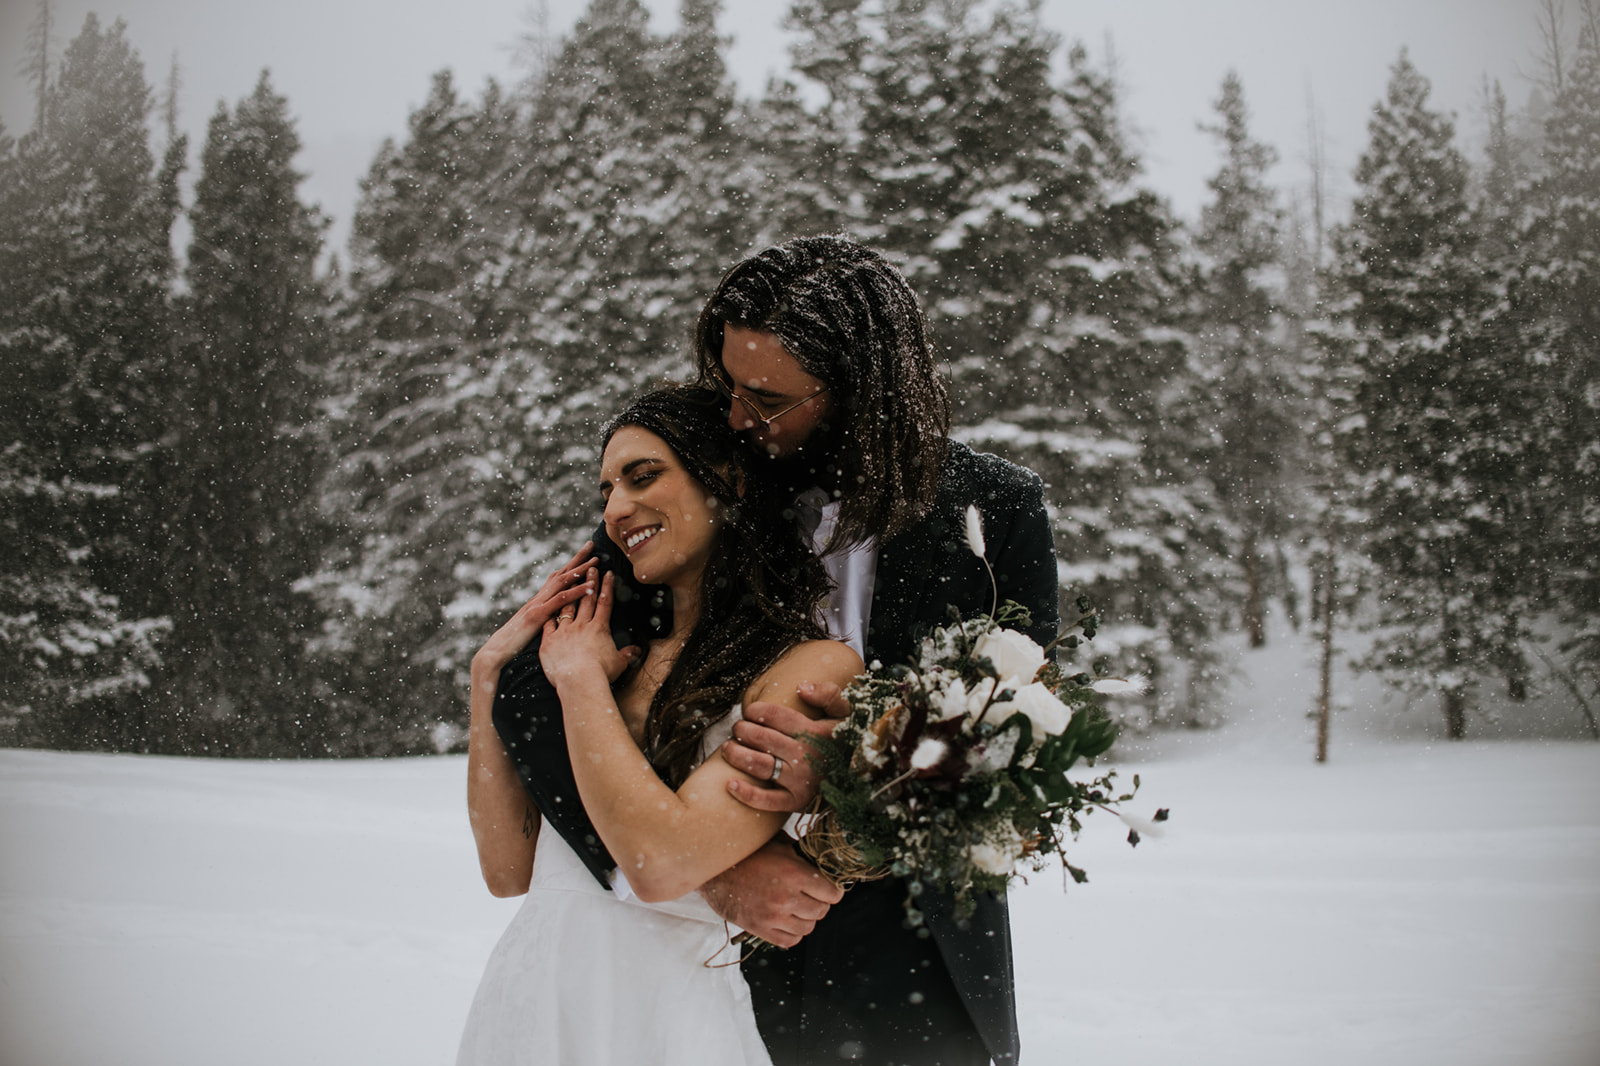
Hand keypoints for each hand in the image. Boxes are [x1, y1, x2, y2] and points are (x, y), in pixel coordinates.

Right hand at [472, 543, 597, 679]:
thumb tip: (558, 616)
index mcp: (539, 601)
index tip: (585, 554)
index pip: (557, 578)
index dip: (571, 565)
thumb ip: (545, 619)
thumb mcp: (533, 628)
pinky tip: (590, 587)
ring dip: (580, 570)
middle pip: (560, 573)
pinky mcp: (537, 615)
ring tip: (596, 561)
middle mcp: (539, 598)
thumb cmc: (514, 644)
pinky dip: (576, 592)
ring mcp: (537, 605)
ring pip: (561, 582)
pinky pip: (560, 600)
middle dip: (576, 558)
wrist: (496, 652)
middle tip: (591, 544)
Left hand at [540, 571, 639, 687]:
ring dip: (569, 593)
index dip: (607, 587)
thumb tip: (637, 651)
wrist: (579, 680)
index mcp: (599, 628)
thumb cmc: (601, 673)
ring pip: (567, 607)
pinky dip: (548, 615)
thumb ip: (627, 654)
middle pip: (586, 599)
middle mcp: (582, 625)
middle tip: (590, 567)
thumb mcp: (619, 663)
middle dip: (589, 581)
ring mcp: (564, 631)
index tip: (608, 573)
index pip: (605, 603)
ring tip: (569, 581)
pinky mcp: (549, 639)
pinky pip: (548, 623)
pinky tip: (546, 608)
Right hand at [699, 837, 843, 947]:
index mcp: (794, 873)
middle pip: (821, 911)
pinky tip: (786, 919)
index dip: (833, 890)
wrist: (713, 869)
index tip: (828, 887)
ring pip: (808, 928)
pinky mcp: (760, 928)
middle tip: (811, 895)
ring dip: (806, 918)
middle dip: (820, 903)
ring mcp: (773, 916)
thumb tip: (823, 858)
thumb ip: (802, 853)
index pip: (832, 893)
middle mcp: (787, 897)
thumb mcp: (778, 843)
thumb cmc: (746, 852)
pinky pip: (789, 941)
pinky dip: (792, 933)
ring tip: (797, 907)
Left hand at [720, 681, 848, 812]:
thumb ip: (828, 694)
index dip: (756, 711)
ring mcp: (800, 781)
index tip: (749, 711)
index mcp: (815, 732)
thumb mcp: (845, 713)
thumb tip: (801, 688)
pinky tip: (730, 784)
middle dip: (742, 730)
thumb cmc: (844, 741)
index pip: (776, 716)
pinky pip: (767, 800)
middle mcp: (806, 757)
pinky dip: (746, 794)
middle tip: (737, 728)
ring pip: (759, 765)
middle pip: (762, 739)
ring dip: (736, 755)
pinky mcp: (795, 803)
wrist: (858, 778)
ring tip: (727, 748)